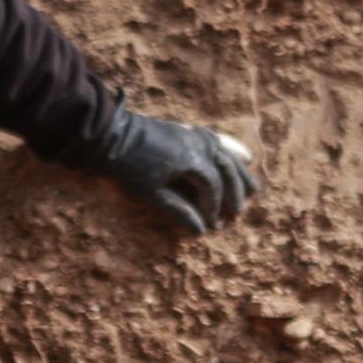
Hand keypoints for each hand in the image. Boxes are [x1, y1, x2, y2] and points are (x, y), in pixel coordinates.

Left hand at [94, 106, 259, 234]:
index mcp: (191, 159)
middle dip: (234, 193)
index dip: (214, 207)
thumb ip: (178, 211)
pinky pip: (216, 141)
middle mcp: (198, 144)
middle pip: (226, 169)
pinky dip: (230, 150)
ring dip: (239, 173)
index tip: (212, 224)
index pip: (213, 186)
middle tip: (236, 214)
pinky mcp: (187, 130)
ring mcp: (193, 134)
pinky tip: (242, 157)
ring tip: (252, 190)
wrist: (110, 135)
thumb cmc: (128, 167)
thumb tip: (200, 231)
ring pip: (225, 154)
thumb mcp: (151, 194)